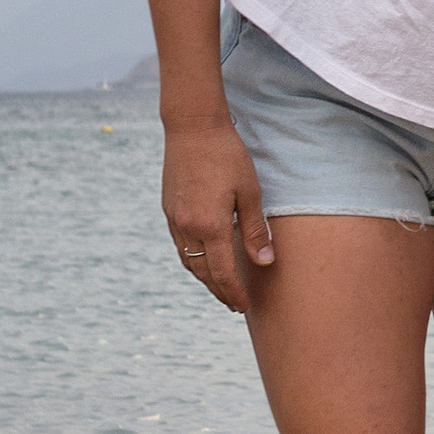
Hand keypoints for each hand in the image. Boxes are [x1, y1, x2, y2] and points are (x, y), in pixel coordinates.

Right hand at [160, 116, 273, 311]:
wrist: (192, 127)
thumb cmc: (227, 155)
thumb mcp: (249, 192)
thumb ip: (255, 230)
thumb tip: (265, 263)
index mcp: (210, 225)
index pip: (223, 272)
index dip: (234, 292)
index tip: (243, 307)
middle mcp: (187, 227)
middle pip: (203, 273)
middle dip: (219, 292)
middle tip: (234, 305)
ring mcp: (174, 219)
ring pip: (188, 262)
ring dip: (204, 279)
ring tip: (221, 288)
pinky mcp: (168, 209)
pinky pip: (180, 246)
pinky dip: (193, 260)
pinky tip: (204, 261)